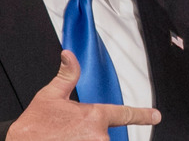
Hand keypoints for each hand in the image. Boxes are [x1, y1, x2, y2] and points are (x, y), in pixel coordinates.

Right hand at [6, 50, 160, 139]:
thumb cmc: (33, 128)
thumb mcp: (49, 96)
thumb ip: (67, 76)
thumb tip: (70, 55)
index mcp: (92, 117)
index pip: (124, 114)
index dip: (143, 114)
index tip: (155, 116)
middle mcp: (98, 137)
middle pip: (106, 135)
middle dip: (91, 134)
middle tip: (68, 133)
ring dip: (86, 140)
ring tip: (65, 138)